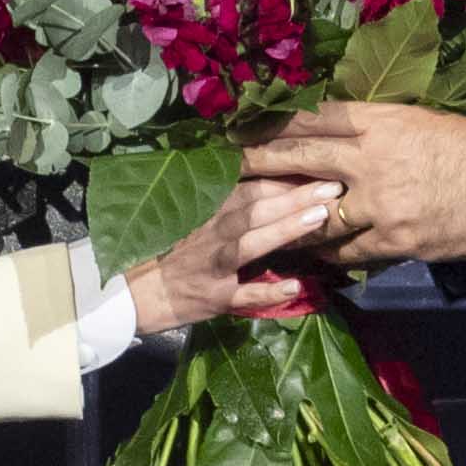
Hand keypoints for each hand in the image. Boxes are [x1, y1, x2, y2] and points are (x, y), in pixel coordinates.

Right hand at [121, 171, 342, 336]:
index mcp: (207, 212)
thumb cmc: (167, 255)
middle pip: (256, 210)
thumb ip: (227, 207)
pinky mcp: (214, 298)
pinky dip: (268, 292)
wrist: (130, 294)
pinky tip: (294, 287)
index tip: (319, 167)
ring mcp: (213, 266)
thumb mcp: (192, 222)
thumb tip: (269, 186)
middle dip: (295, 196)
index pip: (250, 189)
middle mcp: (211, 234)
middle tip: (334, 185)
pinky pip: (243, 296)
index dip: (283, 178)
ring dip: (284, 230)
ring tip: (318, 218)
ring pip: (250, 244)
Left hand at [253, 102, 465, 264]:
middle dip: (258, 163)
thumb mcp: (422, 121)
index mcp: (379, 120)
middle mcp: (370, 157)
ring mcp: (378, 201)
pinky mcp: (393, 237)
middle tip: (226, 166)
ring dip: (286, 218)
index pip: (313, 117)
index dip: (275, 122)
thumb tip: (349, 135)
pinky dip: (326, 252)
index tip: (244, 124)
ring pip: (316, 212)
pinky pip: (347, 249)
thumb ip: (381, 129)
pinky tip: (308, 255)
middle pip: (299, 158)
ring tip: (258, 222)